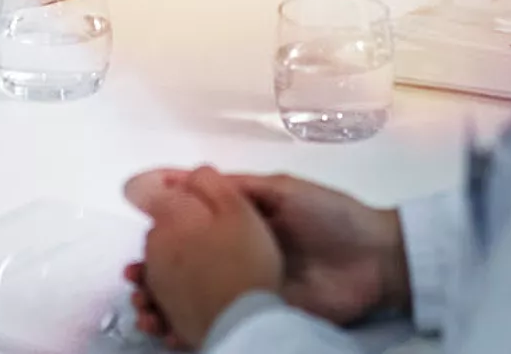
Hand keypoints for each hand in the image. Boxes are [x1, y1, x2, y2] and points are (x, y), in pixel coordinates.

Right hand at [126, 170, 405, 330]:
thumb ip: (238, 188)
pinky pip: (223, 324)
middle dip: (153, 273)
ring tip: (145, 310)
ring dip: (165, 304)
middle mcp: (239, 255)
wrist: (376, 261)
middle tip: (134, 279)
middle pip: (185, 265)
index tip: (138, 236)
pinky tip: (172, 334)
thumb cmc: (332, 216)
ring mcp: (249, 287)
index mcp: (241, 222)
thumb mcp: (284, 190)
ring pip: (196, 298)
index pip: (191, 225)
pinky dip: (193, 331)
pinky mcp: (263, 315)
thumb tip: (188, 176)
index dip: (161, 230)